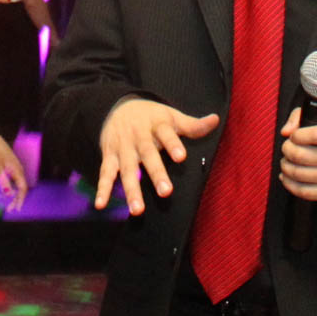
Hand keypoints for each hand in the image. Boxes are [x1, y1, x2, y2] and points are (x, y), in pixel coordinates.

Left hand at [0, 134, 27, 210]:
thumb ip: (3, 181)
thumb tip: (9, 194)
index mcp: (17, 171)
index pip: (22, 188)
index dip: (20, 199)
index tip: (15, 208)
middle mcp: (19, 170)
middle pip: (22, 187)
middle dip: (18, 199)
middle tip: (10, 209)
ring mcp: (17, 168)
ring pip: (19, 184)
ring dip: (16, 195)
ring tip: (10, 204)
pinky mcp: (13, 167)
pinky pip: (16, 181)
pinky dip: (13, 188)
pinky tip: (9, 192)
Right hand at [97, 98, 218, 214]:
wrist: (117, 106)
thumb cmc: (152, 116)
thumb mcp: (171, 116)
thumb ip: (193, 124)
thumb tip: (216, 120)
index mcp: (156, 124)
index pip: (166, 134)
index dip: (173, 144)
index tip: (181, 156)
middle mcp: (139, 136)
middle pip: (147, 154)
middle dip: (156, 173)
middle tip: (166, 192)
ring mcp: (123, 146)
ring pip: (127, 168)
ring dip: (131, 189)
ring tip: (137, 209)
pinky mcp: (109, 155)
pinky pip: (105, 173)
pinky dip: (102, 188)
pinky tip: (100, 204)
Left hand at [279, 107, 316, 202]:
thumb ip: (299, 117)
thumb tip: (286, 132)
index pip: (314, 134)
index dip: (296, 135)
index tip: (294, 136)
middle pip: (300, 155)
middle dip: (287, 149)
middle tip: (287, 148)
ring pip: (297, 173)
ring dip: (285, 166)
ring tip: (286, 161)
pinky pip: (302, 191)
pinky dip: (288, 183)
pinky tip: (286, 176)